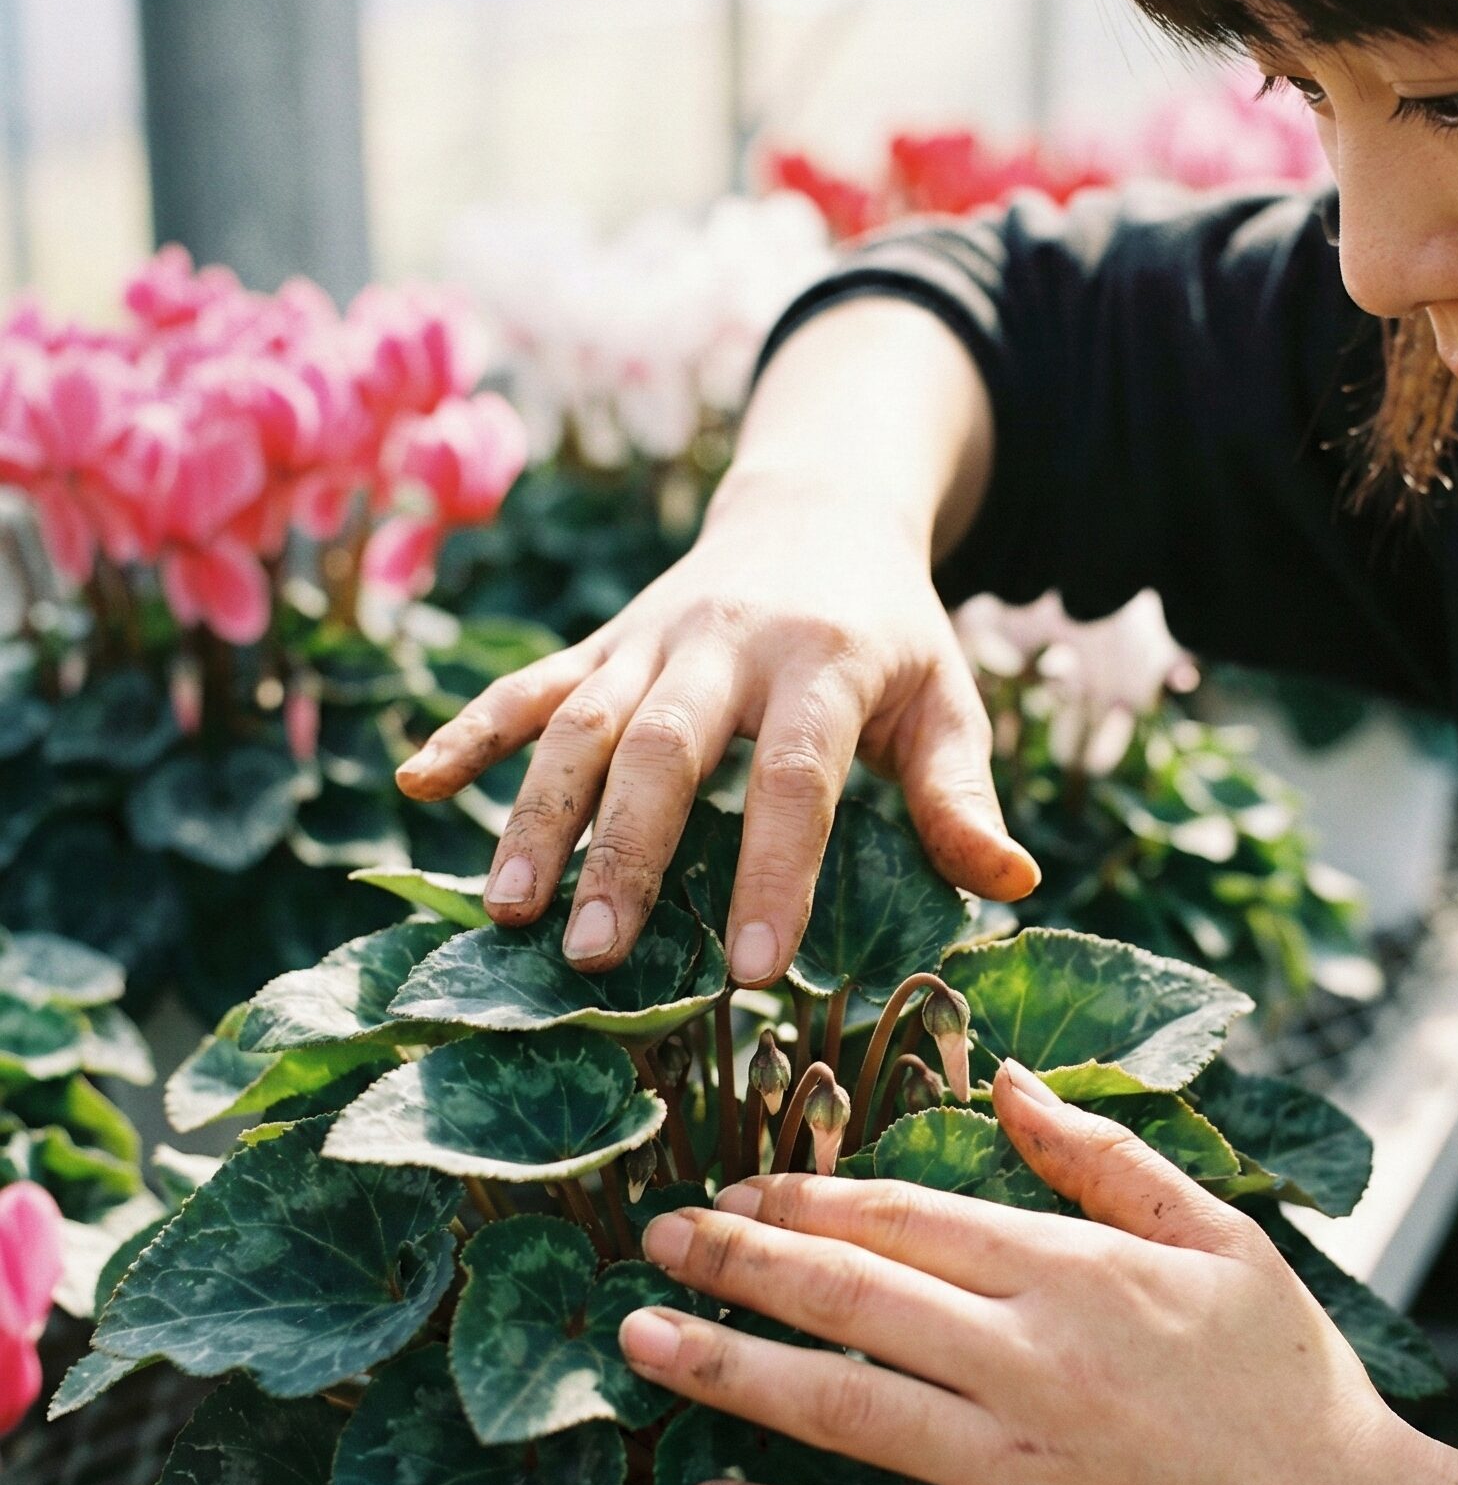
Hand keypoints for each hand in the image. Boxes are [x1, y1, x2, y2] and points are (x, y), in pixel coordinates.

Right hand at [391, 474, 1037, 982]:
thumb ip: (962, 793)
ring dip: (536, 813)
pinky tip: (417, 782)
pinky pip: (529, 684)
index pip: (795, 776)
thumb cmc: (891, 633)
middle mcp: (725, 643)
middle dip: (625, 852)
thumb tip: (1013, 887)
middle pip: (664, 748)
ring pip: (580, 722)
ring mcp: (650, 638)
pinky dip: (472, 728)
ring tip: (506, 912)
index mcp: (825, 660)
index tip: (753, 972)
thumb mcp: (946, 699)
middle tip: (594, 959)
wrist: (818, 512)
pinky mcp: (603, 641)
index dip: (772, 872)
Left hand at [618, 1060, 1405, 1484]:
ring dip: (726, 1367)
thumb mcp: (1220, 1237)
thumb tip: (1007, 1081)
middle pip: (850, 1297)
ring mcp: (1015, 1473)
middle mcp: (1031, 1363)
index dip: (811, 1197)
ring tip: (639, 1340)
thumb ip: (1104, 1157)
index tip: (741, 1187)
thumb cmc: (1290, 1382)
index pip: (909, 1216)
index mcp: (1076, 1273)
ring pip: (838, 1409)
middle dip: (737, 1261)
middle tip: (656, 1238)